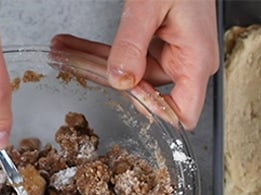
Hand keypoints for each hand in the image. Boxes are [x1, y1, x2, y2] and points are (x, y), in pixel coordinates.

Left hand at [51, 0, 217, 129]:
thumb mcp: (150, 5)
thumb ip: (133, 43)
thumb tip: (120, 80)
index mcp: (196, 60)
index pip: (182, 114)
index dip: (153, 117)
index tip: (120, 103)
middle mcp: (188, 61)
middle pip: (147, 92)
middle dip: (107, 82)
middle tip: (72, 68)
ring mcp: (173, 52)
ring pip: (132, 73)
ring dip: (96, 62)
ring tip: (63, 52)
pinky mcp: (160, 41)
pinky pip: (130, 55)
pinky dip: (103, 50)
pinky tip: (76, 45)